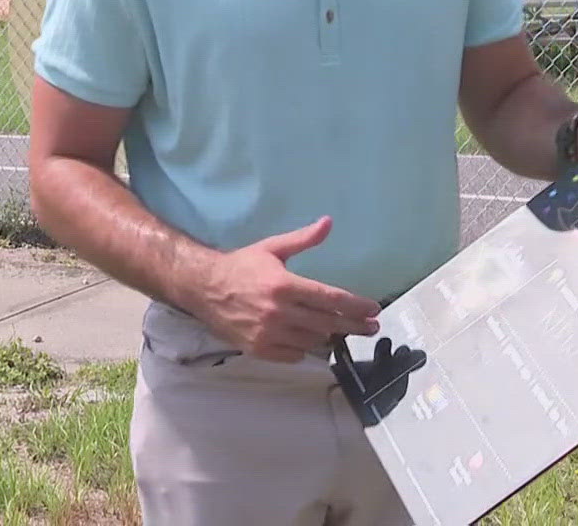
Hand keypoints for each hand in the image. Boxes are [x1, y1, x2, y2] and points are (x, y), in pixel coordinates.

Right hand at [186, 216, 381, 363]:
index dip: (356, 306)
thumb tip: (328, 222)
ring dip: (328, 336)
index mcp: (285, 285)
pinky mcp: (259, 349)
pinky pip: (294, 355)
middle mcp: (279, 312)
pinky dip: (304, 348)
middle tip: (372, 327)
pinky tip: (308, 339)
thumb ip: (303, 238)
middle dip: (354, 326)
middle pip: (328, 323)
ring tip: (339, 330)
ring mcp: (269, 333)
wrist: (203, 288)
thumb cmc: (241, 266)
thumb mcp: (272, 248)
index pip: (330, 299)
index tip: (374, 310)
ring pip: (313, 341)